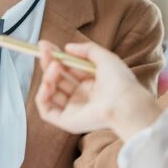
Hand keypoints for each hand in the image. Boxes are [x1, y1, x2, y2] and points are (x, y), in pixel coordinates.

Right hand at [34, 40, 161, 141]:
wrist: (125, 103)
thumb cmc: (120, 81)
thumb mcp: (105, 57)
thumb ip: (86, 50)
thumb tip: (67, 48)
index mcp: (91, 85)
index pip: (67, 70)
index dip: (56, 58)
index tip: (45, 45)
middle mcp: (82, 97)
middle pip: (57, 80)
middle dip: (49, 64)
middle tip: (45, 51)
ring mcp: (74, 110)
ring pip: (51, 93)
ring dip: (47, 77)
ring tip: (55, 67)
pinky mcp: (67, 122)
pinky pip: (46, 110)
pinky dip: (42, 95)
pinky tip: (48, 84)